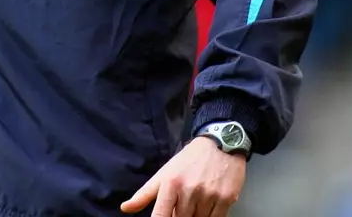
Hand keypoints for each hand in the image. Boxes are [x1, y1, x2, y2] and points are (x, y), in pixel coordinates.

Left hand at [121, 137, 246, 216]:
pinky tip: (208, 205)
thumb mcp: (164, 173)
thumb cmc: (190, 160)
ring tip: (196, 202)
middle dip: (179, 216)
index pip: (160, 215)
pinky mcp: (226, 199)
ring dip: (195, 216)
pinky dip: (210, 216)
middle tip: (182, 203)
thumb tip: (125, 208)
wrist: (220, 143)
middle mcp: (189, 190)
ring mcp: (209, 195)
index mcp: (170, 183)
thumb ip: (144, 194)